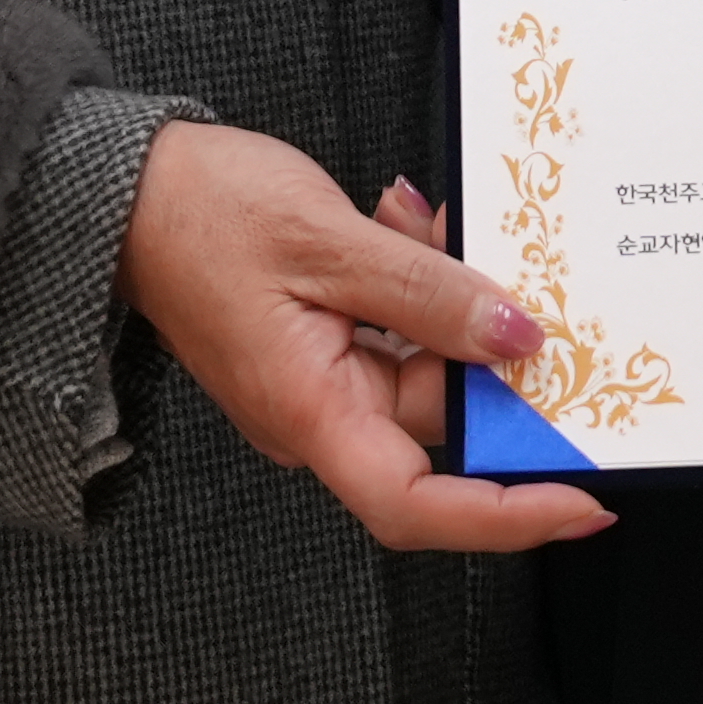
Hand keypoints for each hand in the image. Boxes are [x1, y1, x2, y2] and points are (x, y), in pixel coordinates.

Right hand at [119, 126, 604, 555]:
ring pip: (426, 362)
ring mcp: (318, 380)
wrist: (118, 187)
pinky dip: (420, 278)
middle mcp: (318, 413)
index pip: (418, 503)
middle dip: (493, 355)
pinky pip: (397, 328)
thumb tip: (519, 341)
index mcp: (310, 413)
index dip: (507, 516)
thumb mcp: (328, 242)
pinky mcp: (320, 343)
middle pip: (439, 422)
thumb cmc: (197, 214)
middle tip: (530, 281)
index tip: (584, 501)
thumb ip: (430, 292)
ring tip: (440, 225)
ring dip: (453, 297)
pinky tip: (412, 224)